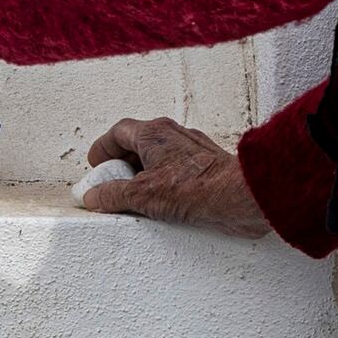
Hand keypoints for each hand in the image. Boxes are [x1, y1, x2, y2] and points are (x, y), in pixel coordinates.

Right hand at [78, 118, 273, 237]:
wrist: (242, 197)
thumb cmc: (199, 187)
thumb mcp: (143, 195)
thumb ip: (113, 195)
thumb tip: (95, 196)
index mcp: (154, 133)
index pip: (119, 132)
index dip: (104, 148)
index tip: (96, 165)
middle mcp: (173, 136)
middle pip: (138, 143)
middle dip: (122, 163)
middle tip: (111, 184)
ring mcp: (191, 151)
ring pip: (159, 157)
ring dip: (143, 175)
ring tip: (134, 198)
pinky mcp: (206, 169)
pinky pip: (176, 172)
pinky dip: (163, 184)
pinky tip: (161, 205)